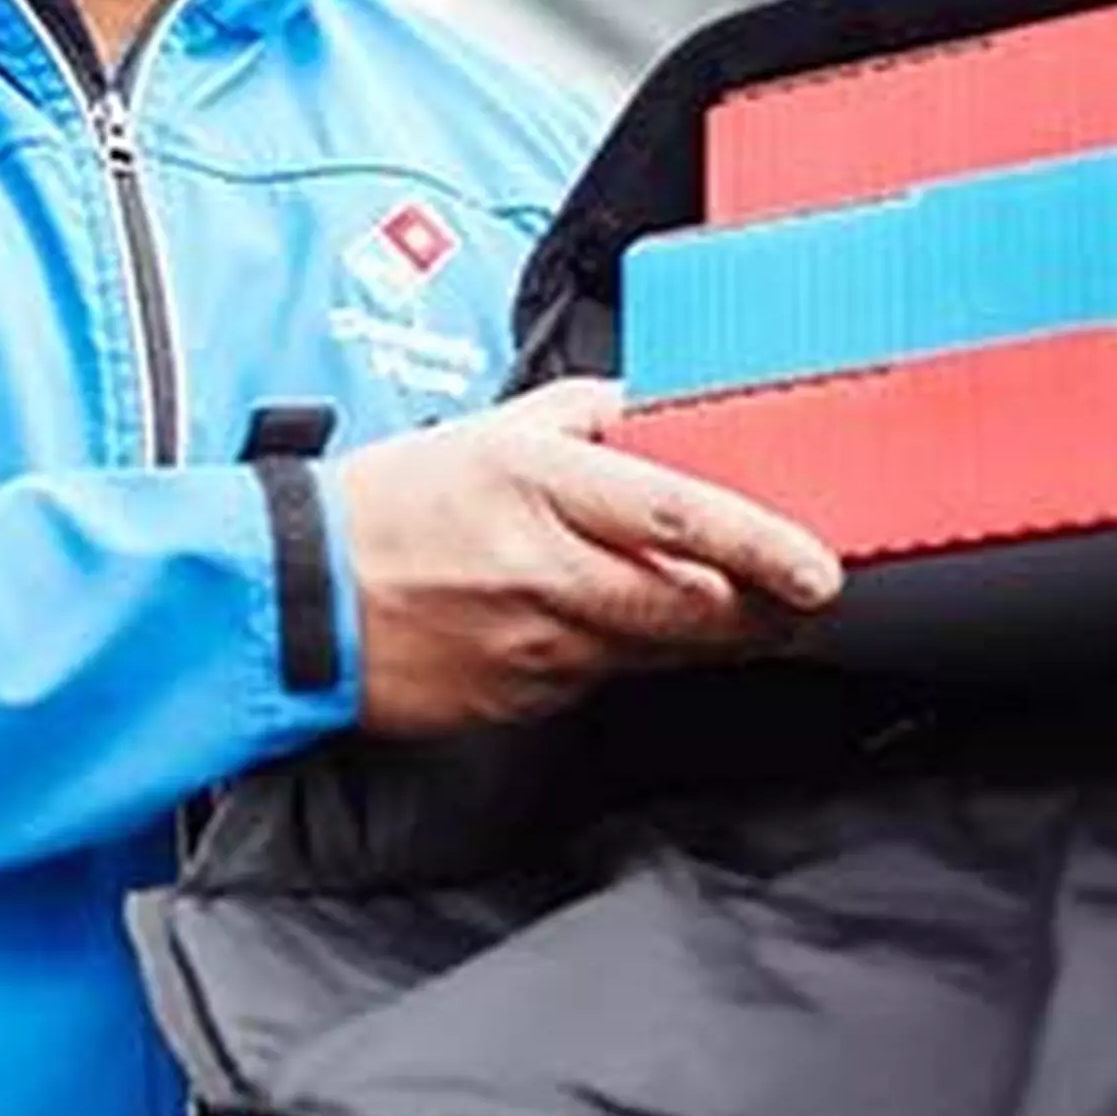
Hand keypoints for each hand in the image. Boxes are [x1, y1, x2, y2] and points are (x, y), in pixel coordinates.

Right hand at [328, 378, 843, 736]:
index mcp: (537, 484)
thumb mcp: (493, 427)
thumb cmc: (392, 504)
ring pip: (660, 652)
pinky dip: (624, 657)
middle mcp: (542, 568)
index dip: (762, 547)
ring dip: (700, 634)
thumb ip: (594, 415)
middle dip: (759, 609)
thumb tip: (674, 415)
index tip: (818, 571)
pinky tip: (597, 629)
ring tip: (710, 606)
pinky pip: (605, 681)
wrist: (298, 595)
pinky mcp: (522, 700)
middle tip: (792, 596)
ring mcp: (534, 646)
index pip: (679, 516)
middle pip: (693, 606)